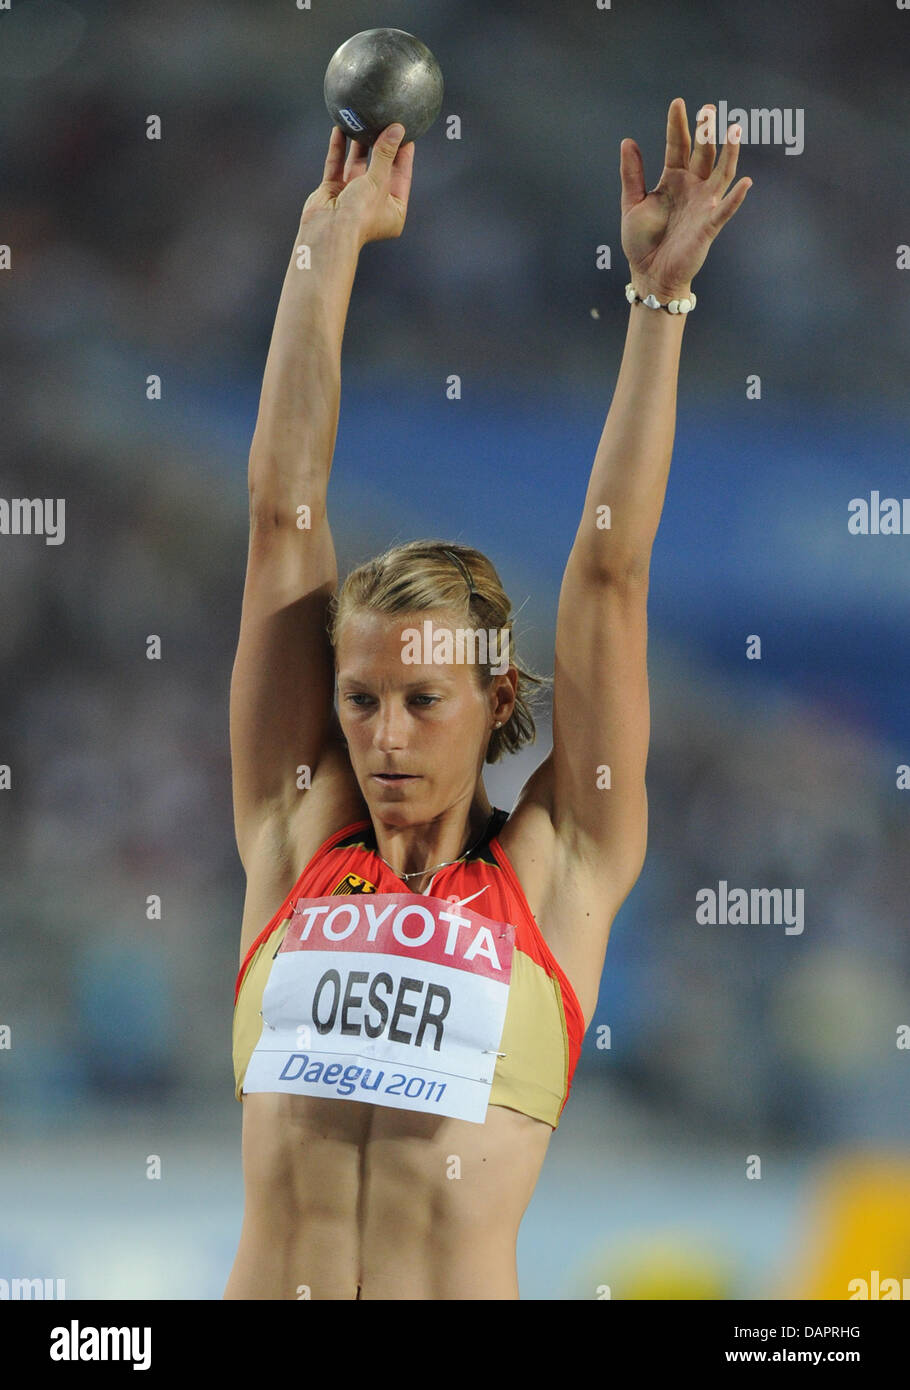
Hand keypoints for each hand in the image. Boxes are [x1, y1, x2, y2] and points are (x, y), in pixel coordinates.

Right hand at [300, 124, 414, 246]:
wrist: (329, 231)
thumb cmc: (360, 214)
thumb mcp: (378, 180)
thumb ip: (386, 153)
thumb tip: (396, 130)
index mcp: (394, 211)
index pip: (402, 177)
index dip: (403, 154)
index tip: (406, 132)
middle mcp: (374, 205)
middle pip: (380, 169)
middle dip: (380, 146)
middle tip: (384, 122)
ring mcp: (352, 198)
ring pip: (357, 166)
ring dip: (358, 145)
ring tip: (362, 122)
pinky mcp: (333, 192)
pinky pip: (337, 166)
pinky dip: (338, 149)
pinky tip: (339, 130)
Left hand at [620, 98, 751, 300]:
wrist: (650, 274)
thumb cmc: (642, 242)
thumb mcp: (631, 203)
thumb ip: (632, 174)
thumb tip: (627, 141)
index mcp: (672, 179)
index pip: (677, 146)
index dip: (677, 125)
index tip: (678, 103)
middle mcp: (692, 187)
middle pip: (702, 153)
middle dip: (706, 131)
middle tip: (708, 108)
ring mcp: (703, 204)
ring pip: (720, 173)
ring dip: (729, 152)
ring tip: (735, 128)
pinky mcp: (709, 225)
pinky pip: (725, 209)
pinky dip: (736, 197)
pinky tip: (745, 182)